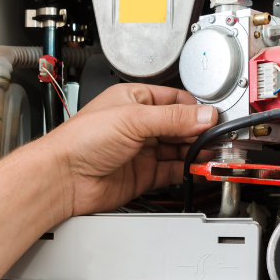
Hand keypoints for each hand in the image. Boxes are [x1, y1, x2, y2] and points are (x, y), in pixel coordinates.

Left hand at [42, 83, 216, 218]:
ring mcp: (143, 150)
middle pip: (181, 126)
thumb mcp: (133, 119)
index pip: (175, 101)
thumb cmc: (81, 141)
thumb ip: (172, 118)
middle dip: (199, 133)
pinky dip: (187, 171)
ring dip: (196, 153)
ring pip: (179, 149)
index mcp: (135, 100)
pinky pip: (173, 170)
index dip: (195, 111)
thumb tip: (203, 115)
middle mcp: (140, 124)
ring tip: (210, 155)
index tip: (212, 120)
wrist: (64, 178)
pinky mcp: (145, 174)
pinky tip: (197, 169)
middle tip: (216, 140)